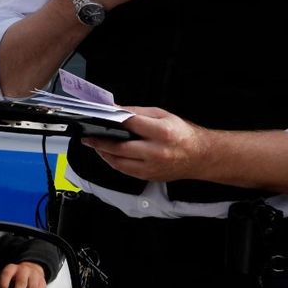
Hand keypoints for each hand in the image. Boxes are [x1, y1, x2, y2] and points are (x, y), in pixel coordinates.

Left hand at [83, 106, 209, 182]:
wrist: (200, 157)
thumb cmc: (181, 133)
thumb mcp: (163, 115)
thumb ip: (138, 112)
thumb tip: (116, 110)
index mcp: (162, 132)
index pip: (130, 124)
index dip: (112, 119)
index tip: (98, 116)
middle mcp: (156, 151)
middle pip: (120, 147)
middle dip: (99, 141)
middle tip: (87, 136)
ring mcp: (152, 167)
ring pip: (118, 162)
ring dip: (103, 153)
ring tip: (94, 144)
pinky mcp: (149, 177)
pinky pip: (124, 170)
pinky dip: (113, 162)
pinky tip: (107, 154)